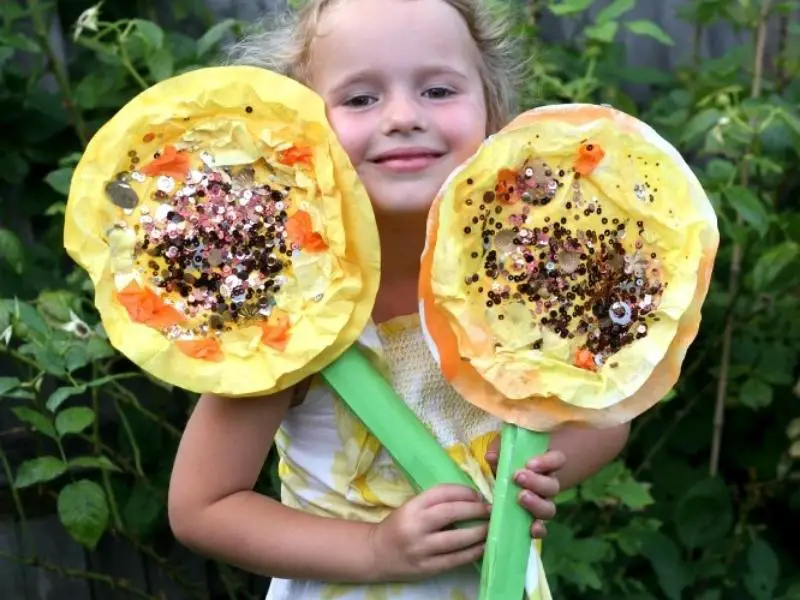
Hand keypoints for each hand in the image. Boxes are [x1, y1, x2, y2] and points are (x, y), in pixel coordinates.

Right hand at [368, 484, 489, 580]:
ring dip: (478, 533)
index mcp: (412, 507)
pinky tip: (483, 547)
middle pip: (451, 513)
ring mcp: (421, 549)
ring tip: (490, 528)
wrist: (376, 553)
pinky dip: (472, 553)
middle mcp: (416, 526)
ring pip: (456, 539)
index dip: (464, 492)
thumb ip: (435, 503)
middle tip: (490, 510)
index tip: (478, 495)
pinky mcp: (426, 568)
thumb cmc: (399, 526)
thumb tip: (472, 500)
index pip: (442, 493)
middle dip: (475, 510)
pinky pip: (455, 560)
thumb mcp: (411, 507)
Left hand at [485, 439, 565, 539]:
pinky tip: (532, 528)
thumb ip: (499, 453)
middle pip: (553, 486)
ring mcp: (543, 505)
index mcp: (545, 466)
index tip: (529, 463)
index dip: (547, 461)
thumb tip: (491, 457)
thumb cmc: (506, 465)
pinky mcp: (534, 522)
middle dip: (536, 482)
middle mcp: (547, 486)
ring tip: (520, 497)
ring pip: (549, 508)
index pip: (557, 460)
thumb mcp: (502, 456)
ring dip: (537, 504)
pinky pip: (542, 529)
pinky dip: (538, 530)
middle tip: (518, 477)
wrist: (501, 488)